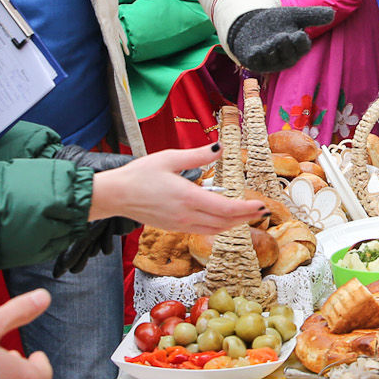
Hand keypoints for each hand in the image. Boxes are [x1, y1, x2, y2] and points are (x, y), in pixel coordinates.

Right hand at [88, 147, 265, 232]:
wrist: (116, 196)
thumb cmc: (139, 175)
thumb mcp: (169, 158)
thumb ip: (197, 155)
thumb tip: (220, 148)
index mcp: (187, 198)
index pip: (225, 209)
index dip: (247, 209)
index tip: (262, 205)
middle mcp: (186, 216)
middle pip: (225, 222)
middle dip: (246, 217)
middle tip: (262, 209)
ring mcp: (180, 225)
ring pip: (215, 229)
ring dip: (234, 223)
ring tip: (248, 214)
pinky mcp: (175, 228)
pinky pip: (204, 230)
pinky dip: (219, 225)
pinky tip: (224, 218)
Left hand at [228, 6, 333, 72]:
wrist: (252, 23)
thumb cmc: (277, 22)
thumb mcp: (294, 15)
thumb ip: (313, 16)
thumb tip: (332, 14)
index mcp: (296, 48)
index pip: (302, 48)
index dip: (301, 43)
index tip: (300, 34)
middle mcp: (284, 58)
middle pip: (288, 56)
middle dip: (287, 47)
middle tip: (284, 36)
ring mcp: (268, 62)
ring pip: (272, 59)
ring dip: (272, 50)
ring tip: (273, 38)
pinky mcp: (253, 61)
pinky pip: (255, 62)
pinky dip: (256, 56)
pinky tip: (256, 50)